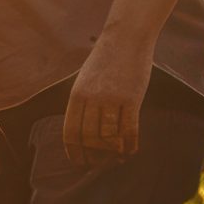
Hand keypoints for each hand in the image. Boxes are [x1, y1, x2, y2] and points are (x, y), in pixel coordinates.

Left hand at [61, 36, 155, 163]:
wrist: (126, 38)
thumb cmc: (106, 60)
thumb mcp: (84, 79)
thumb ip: (82, 102)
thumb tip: (80, 129)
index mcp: (76, 95)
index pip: (71, 132)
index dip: (75, 151)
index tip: (79, 163)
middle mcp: (92, 99)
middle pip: (90, 138)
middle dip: (94, 156)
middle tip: (100, 165)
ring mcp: (112, 99)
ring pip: (109, 137)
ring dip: (113, 152)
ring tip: (116, 159)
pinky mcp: (131, 98)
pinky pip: (129, 129)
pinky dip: (130, 144)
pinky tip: (131, 150)